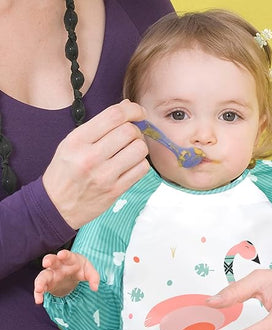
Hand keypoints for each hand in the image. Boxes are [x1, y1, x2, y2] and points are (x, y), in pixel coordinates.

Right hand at [34, 249, 98, 303]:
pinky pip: (40, 288)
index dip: (64, 254)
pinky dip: (38, 294)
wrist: (73, 274)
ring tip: (39, 289)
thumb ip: (94, 278)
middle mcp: (58, 265)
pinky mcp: (47, 284)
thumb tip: (95, 288)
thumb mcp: (89, 272)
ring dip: (40, 282)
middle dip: (48, 260)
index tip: (61, 254)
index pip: (67, 255)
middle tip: (46, 263)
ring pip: (43, 275)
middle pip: (51, 260)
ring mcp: (51, 274)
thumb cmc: (81, 269)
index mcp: (70, 259)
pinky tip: (39, 300)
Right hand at [43, 99, 149, 229]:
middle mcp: (90, 157)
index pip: (113, 116)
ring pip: (139, 149)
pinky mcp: (116, 190)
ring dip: (139, 147)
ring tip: (130, 151)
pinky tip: (131, 165)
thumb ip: (98, 126)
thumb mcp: (71, 143)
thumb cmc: (65, 171)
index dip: (133, 110)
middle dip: (136, 130)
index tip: (139, 112)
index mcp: (77, 140)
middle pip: (129, 131)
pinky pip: (142, 169)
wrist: (56, 206)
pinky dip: (140, 163)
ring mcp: (104, 175)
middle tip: (131, 137)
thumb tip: (127, 107)